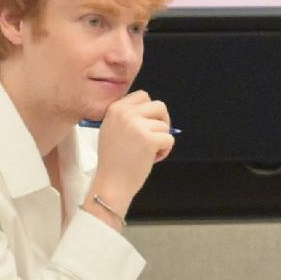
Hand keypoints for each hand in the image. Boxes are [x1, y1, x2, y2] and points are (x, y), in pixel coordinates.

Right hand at [91, 91, 174, 210]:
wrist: (110, 184)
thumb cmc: (113, 161)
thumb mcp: (111, 129)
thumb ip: (128, 117)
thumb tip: (151, 112)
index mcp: (115, 108)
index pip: (143, 95)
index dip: (149, 111)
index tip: (146, 126)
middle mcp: (126, 113)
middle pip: (159, 106)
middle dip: (162, 121)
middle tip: (156, 137)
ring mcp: (137, 125)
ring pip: (165, 125)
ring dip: (161, 140)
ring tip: (148, 153)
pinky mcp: (149, 139)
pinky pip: (169, 139)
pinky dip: (165, 151)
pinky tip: (152, 159)